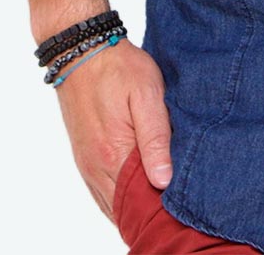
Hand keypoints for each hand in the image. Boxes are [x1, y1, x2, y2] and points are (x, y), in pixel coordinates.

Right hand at [53, 37, 172, 222]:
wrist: (82, 53)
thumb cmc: (119, 68)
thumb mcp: (147, 94)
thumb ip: (155, 138)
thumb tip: (163, 181)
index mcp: (114, 154)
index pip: (139, 200)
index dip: (161, 206)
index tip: (181, 202)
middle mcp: (96, 167)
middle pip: (124, 208)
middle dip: (148, 209)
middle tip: (175, 203)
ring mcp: (87, 164)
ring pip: (111, 204)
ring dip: (133, 205)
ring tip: (159, 199)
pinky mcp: (84, 157)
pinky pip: (100, 192)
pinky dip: (118, 198)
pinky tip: (136, 192)